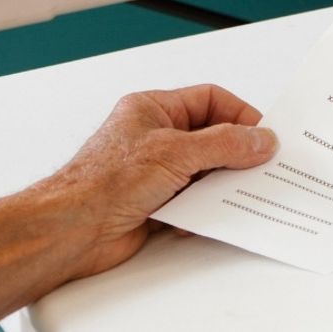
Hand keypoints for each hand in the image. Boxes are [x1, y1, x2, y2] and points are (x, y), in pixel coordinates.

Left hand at [44, 84, 277, 278]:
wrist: (70, 231)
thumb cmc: (101, 182)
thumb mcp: (176, 152)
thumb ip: (225, 144)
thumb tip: (260, 139)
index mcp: (153, 109)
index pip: (210, 100)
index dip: (239, 115)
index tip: (262, 135)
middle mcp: (155, 137)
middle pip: (212, 137)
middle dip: (234, 153)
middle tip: (260, 164)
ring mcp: (156, 171)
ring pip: (206, 171)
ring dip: (219, 184)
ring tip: (236, 191)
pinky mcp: (157, 203)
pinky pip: (195, 201)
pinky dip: (204, 209)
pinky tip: (204, 214)